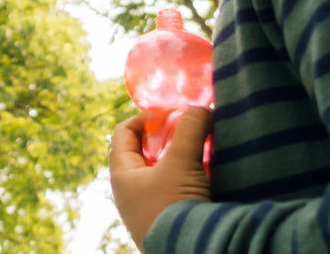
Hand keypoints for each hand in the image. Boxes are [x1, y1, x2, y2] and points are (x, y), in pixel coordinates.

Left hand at [110, 107, 211, 250]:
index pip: (123, 133)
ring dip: (180, 159)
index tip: (171, 115)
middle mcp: (130, 192)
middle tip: (190, 133)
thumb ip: (191, 128)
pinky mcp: (165, 220)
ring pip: (161, 172)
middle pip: (144, 151)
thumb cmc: (175, 206)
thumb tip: (201, 108)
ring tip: (202, 152)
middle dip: (167, 139)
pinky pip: (174, 191)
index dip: (145, 118)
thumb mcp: (182, 161)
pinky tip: (207, 176)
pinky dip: (188, 178)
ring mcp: (147, 208)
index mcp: (122, 175)